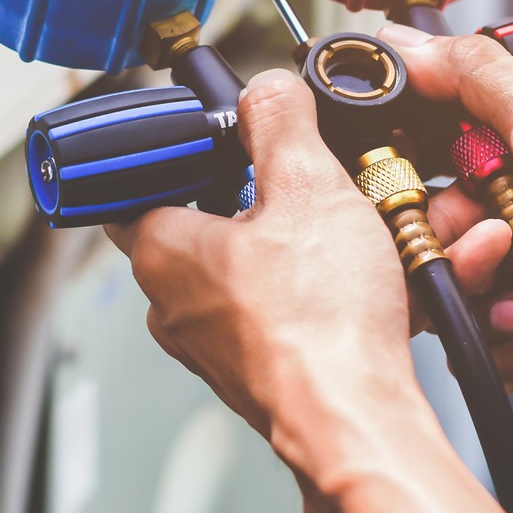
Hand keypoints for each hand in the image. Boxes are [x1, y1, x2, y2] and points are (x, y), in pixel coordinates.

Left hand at [103, 69, 512, 472]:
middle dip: (269, 200)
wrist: (358, 422)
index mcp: (160, 249)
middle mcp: (173, 303)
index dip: (182, 153)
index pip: (137, 181)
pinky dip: (326, 295)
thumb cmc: (321, 323)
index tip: (223, 142)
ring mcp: (214, 345)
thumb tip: (267, 90)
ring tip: (359, 241)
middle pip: (212, 223)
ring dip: (308, 249)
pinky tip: (374, 288)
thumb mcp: (309, 186)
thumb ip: (281, 125)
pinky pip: (287, 313)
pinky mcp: (258, 374)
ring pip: (257, 272)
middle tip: (315, 190)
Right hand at [381, 24, 512, 428]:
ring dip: (484, 299)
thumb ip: (476, 78)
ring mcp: (509, 287)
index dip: (409, 185)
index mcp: (502, 169)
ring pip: (442, 300)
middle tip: (500, 242)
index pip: (414, 173)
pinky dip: (507, 342)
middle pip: (420, 241)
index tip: (426, 188)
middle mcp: (501, 226)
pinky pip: (472, 351)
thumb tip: (409, 42)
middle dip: (455, 247)